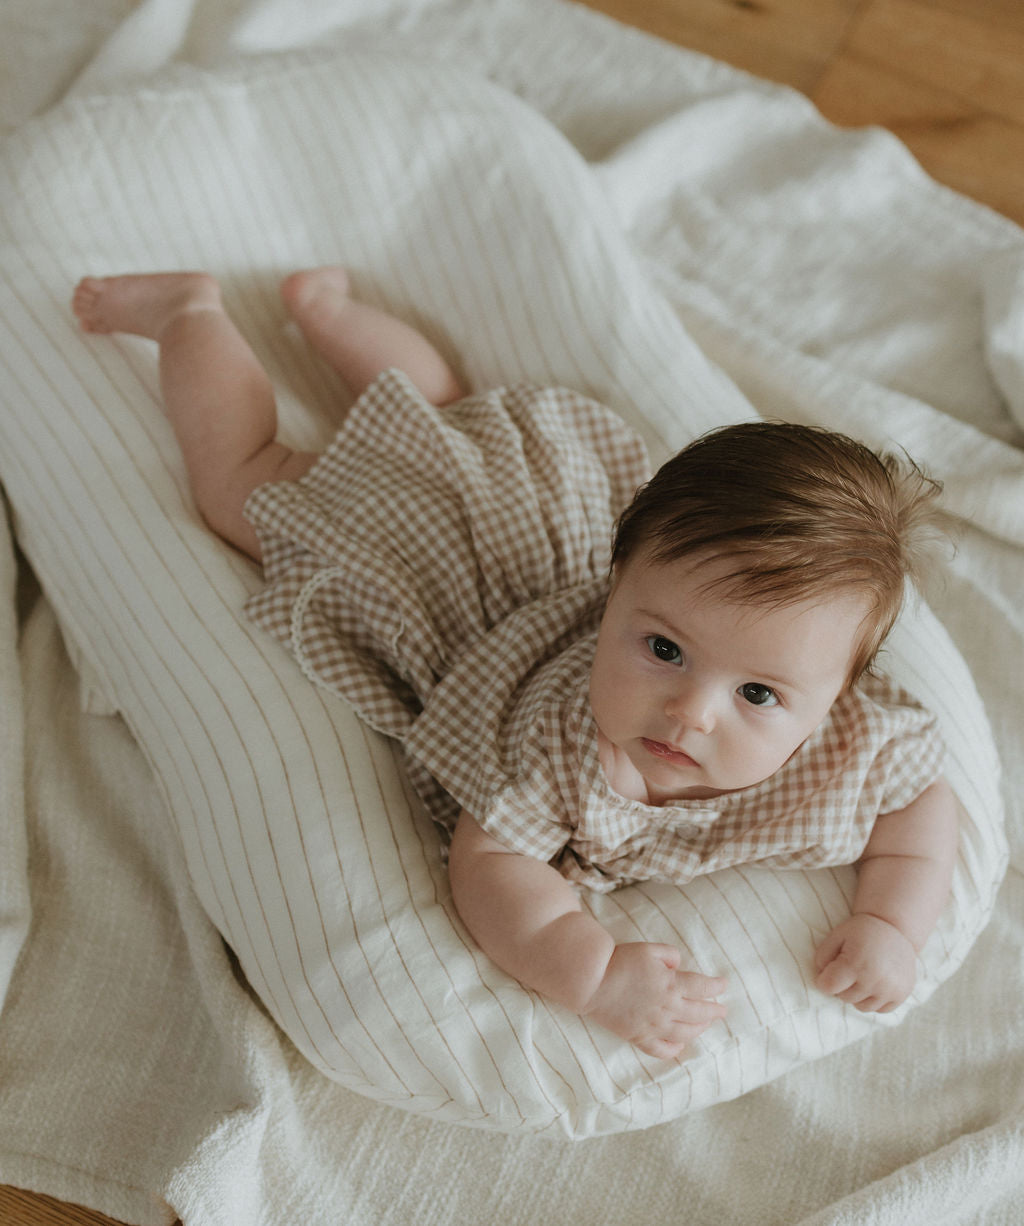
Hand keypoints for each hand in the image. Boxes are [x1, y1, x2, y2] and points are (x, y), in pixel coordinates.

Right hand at [581, 942, 727, 1059]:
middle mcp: (667, 1008)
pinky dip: (675, 1049)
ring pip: (685, 1032)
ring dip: (699, 1028)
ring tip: (706, 1024)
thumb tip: (679, 966)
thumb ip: (670, 955)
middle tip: (723, 1010)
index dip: (716, 986)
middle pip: (698, 1012)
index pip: (702, 987)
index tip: (724, 985)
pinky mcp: (639, 1037)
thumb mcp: (649, 949)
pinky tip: (681, 1045)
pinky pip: (662, 1049)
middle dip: (714, 1011)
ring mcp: (654, 1025)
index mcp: (671, 984)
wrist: (592, 981)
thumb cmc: (620, 961)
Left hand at [814, 914, 917, 1012]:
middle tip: (850, 968)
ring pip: (861, 1007)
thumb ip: (822, 957)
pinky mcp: (901, 994)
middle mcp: (874, 980)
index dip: (824, 979)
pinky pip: (879, 1010)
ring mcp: (890, 989)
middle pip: (844, 997)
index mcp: (855, 963)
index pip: (828, 987)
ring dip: (857, 994)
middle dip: (842, 985)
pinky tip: (875, 982)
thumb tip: (820, 979)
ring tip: (863, 975)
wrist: (895, 927)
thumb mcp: (837, 935)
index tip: (830, 970)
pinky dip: (874, 999)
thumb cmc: (862, 931)